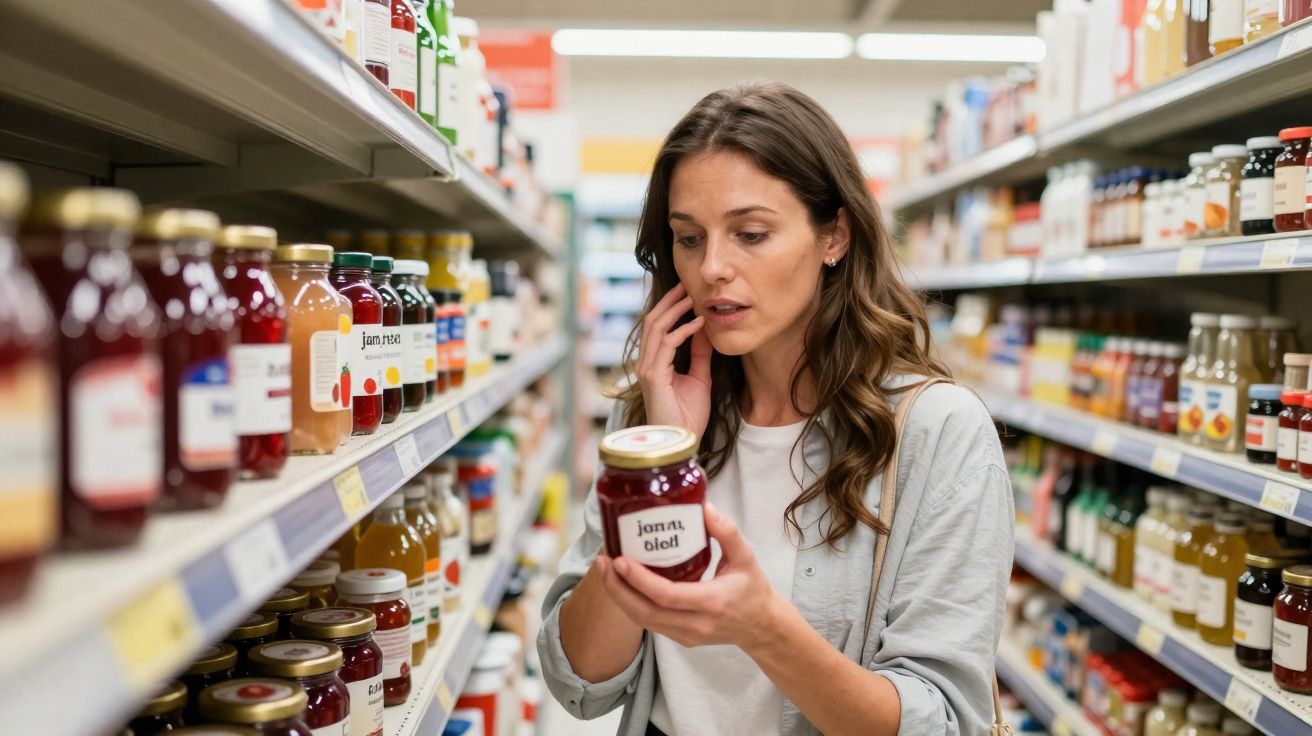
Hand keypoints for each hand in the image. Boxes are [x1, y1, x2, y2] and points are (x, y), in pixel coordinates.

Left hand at [595, 503, 782, 652]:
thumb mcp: (746, 556)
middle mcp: (697, 623)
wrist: (762, 627)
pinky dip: (631, 604)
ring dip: (620, 597)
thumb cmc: (753, 588)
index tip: (620, 560)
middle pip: (646, 613)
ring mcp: (687, 635)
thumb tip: (703, 507)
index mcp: (713, 602)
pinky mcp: (681, 638)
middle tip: (602, 562)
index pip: (668, 596)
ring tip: (605, 570)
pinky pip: (650, 623)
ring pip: (643, 621)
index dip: (640, 580)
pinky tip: (622, 583)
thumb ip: (727, 532)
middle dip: (618, 589)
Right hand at [637, 283, 711, 437]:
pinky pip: (666, 344)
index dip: (670, 308)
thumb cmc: (688, 416)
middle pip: (653, 321)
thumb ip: (699, 355)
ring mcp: (647, 369)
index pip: (657, 327)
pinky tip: (699, 323)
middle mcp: (646, 363)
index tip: (687, 292)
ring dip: (675, 309)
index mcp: (654, 363)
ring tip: (692, 297)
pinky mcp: (653, 377)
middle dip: (669, 301)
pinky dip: (683, 330)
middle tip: (686, 284)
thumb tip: (703, 330)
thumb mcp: (699, 378)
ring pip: (656, 328)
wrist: (683, 441)